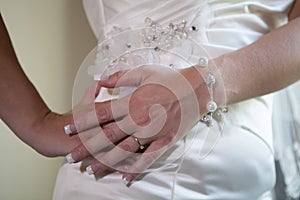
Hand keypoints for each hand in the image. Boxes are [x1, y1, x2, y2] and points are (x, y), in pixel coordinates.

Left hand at [65, 65, 208, 182]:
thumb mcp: (144, 72)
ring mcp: (152, 132)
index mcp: (132, 101)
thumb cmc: (170, 78)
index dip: (82, 123)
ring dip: (106, 161)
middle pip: (107, 135)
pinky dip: (137, 168)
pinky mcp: (165, 141)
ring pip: (124, 150)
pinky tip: (125, 177)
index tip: (68, 130)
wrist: (197, 88)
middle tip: (70, 156)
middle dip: (86, 147)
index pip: (100, 114)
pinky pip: (149, 157)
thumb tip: (101, 79)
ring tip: (90, 169)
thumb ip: (120, 77)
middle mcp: (139, 119)